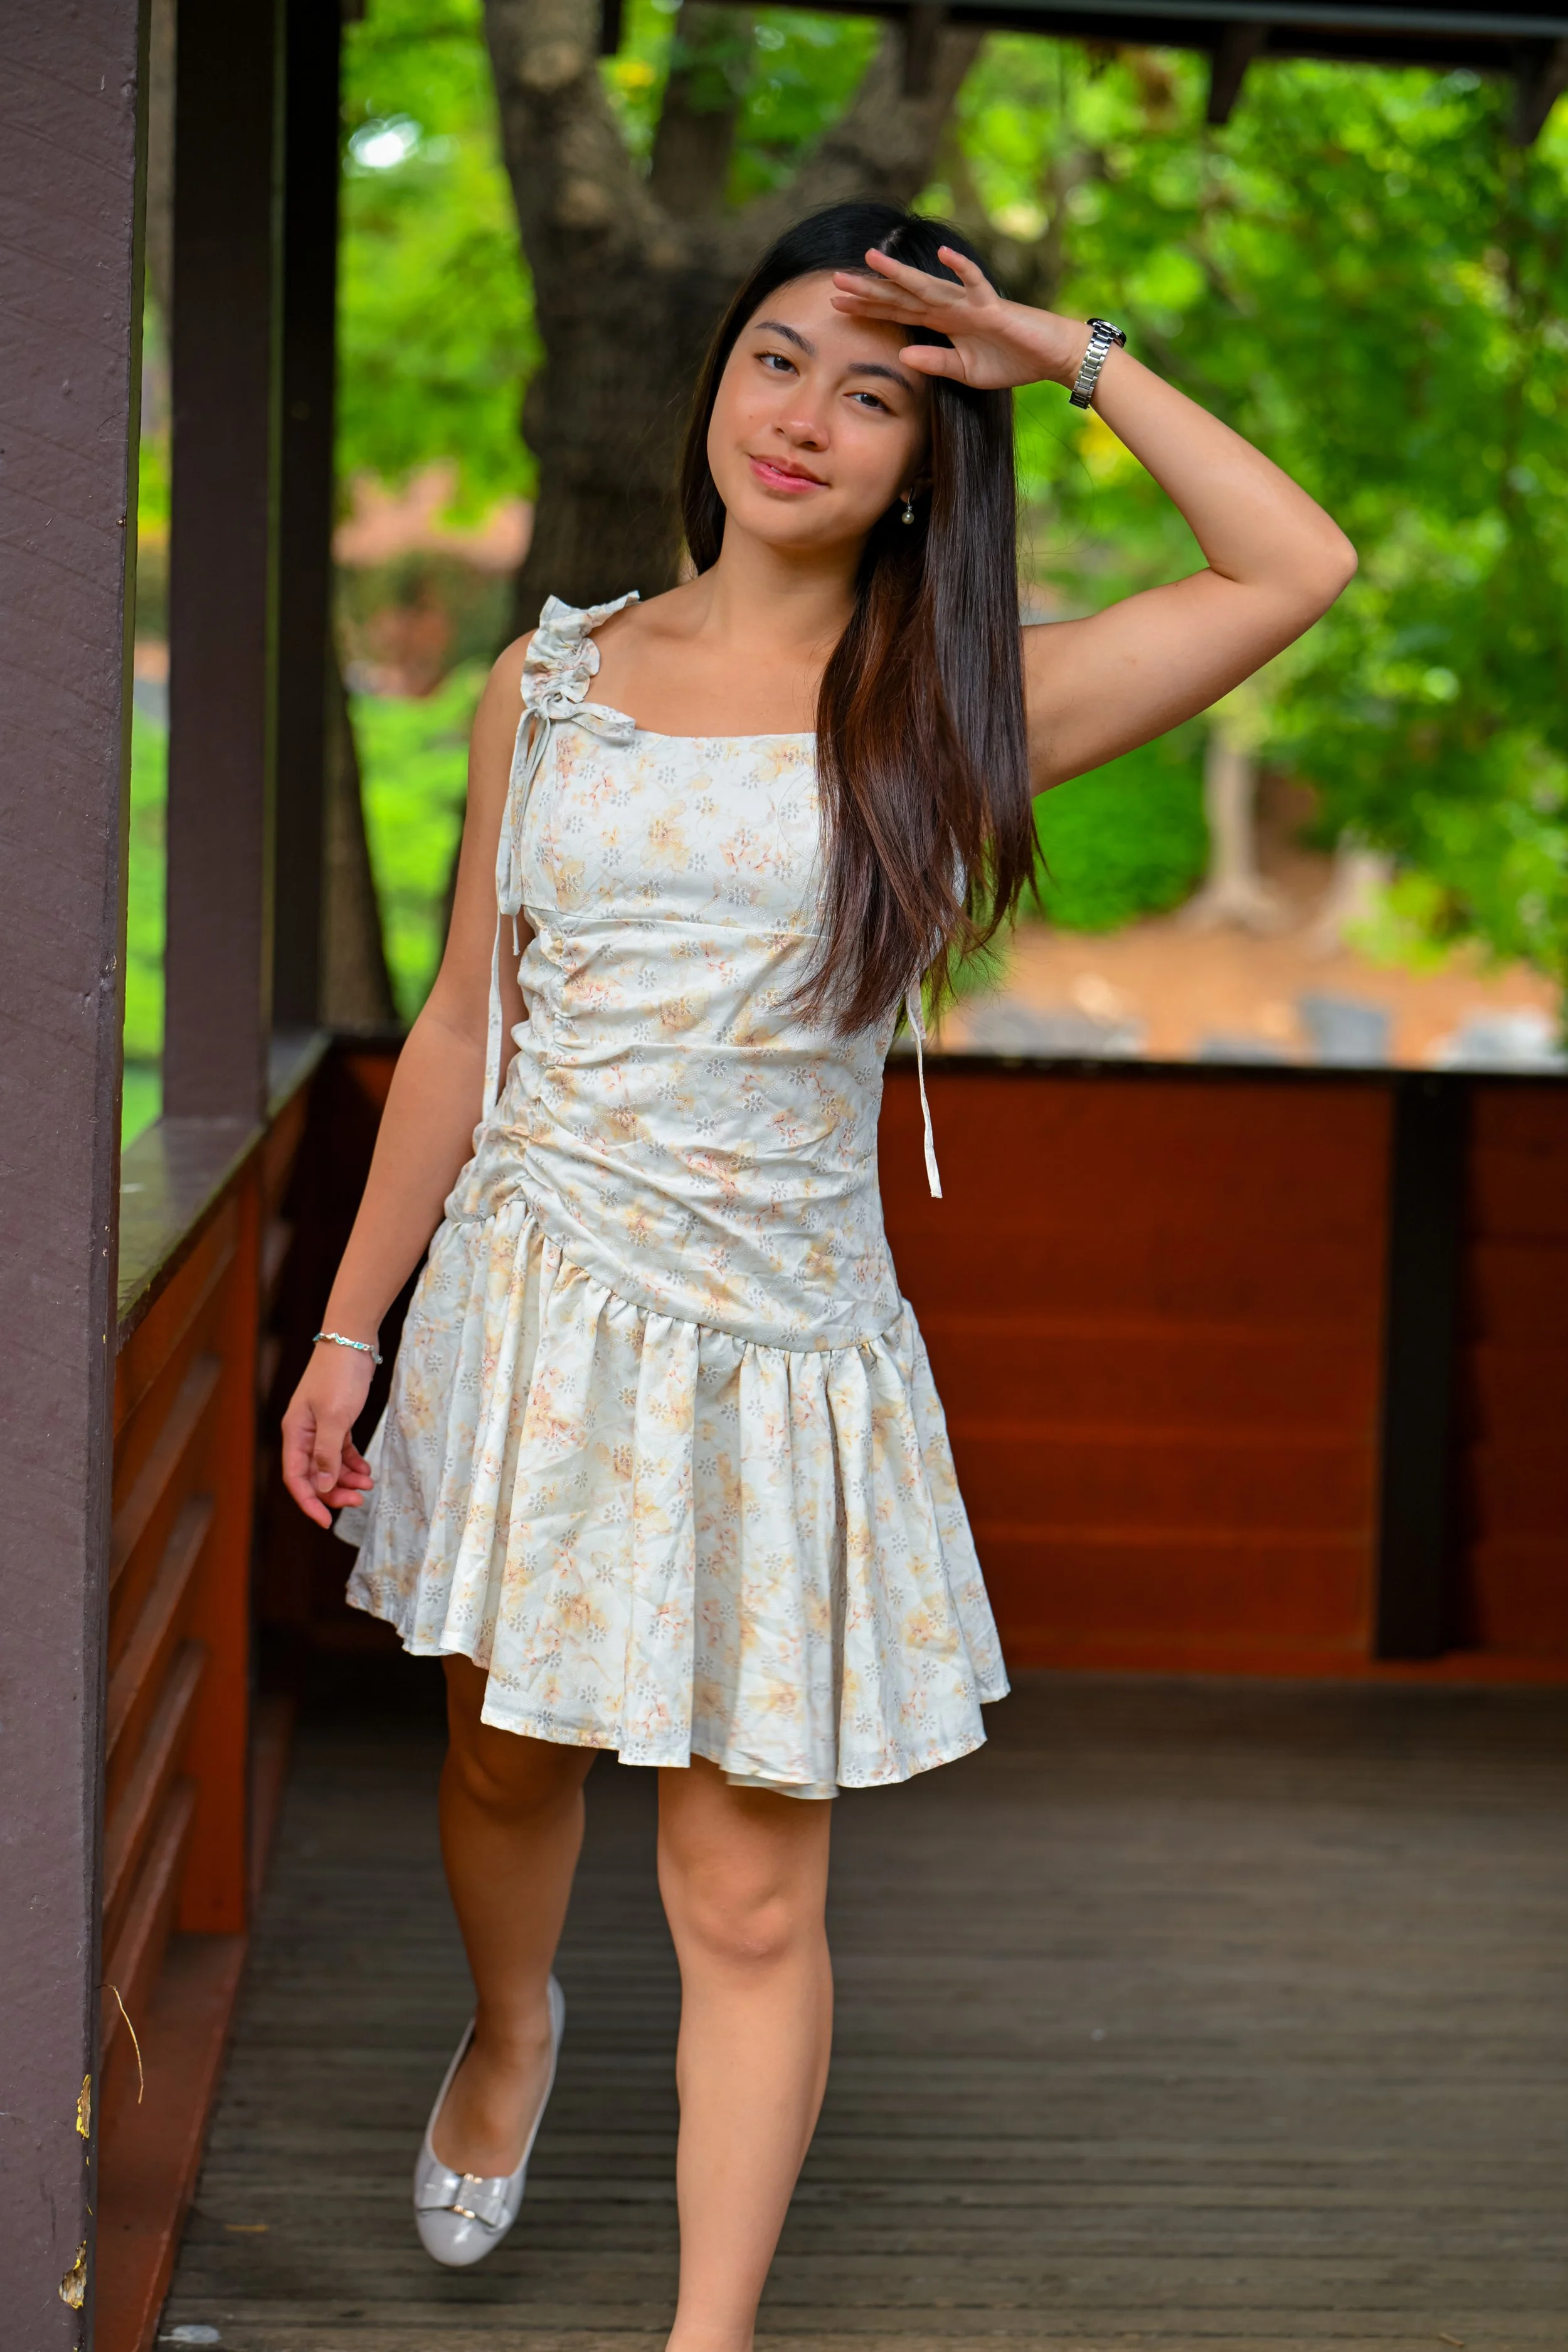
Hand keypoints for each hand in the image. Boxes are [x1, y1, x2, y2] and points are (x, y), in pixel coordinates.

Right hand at [281, 1342, 377, 1528]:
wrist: (352, 1340)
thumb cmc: (340, 1375)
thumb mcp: (336, 1417)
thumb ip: (328, 1453)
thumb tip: (321, 1486)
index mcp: (295, 1432)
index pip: (296, 1477)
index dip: (309, 1502)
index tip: (326, 1522)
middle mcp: (303, 1432)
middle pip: (313, 1474)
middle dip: (334, 1491)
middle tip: (360, 1501)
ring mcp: (319, 1425)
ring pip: (329, 1464)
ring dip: (346, 1478)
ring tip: (368, 1485)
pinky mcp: (336, 1418)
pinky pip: (340, 1450)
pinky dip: (352, 1462)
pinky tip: (366, 1470)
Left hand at [831, 245, 1090, 392]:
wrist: (1051, 356)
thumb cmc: (1011, 361)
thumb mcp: (964, 372)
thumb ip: (934, 363)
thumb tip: (900, 355)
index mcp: (942, 322)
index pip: (898, 312)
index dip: (869, 307)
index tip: (836, 304)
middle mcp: (951, 307)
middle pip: (903, 295)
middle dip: (870, 289)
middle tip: (835, 281)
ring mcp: (970, 303)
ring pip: (928, 286)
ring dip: (900, 274)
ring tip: (871, 260)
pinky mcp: (993, 306)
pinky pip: (975, 284)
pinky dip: (960, 270)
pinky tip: (941, 256)